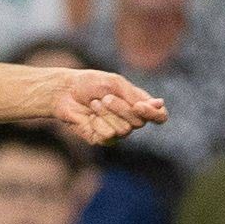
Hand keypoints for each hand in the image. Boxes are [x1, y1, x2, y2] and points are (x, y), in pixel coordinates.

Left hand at [49, 70, 167, 145]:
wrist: (64, 92)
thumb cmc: (90, 84)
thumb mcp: (115, 84)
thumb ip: (135, 96)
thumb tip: (160, 104)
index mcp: (138, 105)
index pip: (159, 117)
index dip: (154, 114)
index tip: (140, 106)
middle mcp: (131, 120)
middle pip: (139, 122)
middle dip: (121, 108)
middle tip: (105, 98)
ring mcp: (117, 132)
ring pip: (124, 130)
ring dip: (107, 114)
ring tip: (94, 105)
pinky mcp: (102, 139)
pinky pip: (108, 136)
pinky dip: (97, 123)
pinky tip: (88, 117)